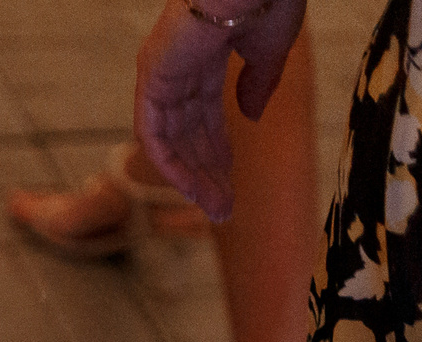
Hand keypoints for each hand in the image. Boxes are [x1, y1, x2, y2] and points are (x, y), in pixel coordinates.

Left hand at [133, 0, 305, 219]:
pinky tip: (193, 190)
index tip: (232, 182)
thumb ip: (257, 85)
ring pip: (170, 140)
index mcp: (203, 56)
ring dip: (192, 178)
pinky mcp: (152, 77)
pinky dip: (171, 164)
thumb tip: (250, 116)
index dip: (217, 152)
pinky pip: (154, 134)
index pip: (204, 117)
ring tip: (217, 209)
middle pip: (187, 134)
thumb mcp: (269, 51)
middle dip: (206, 174)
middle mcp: (176, 67)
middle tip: (224, 210)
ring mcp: (161, 72)